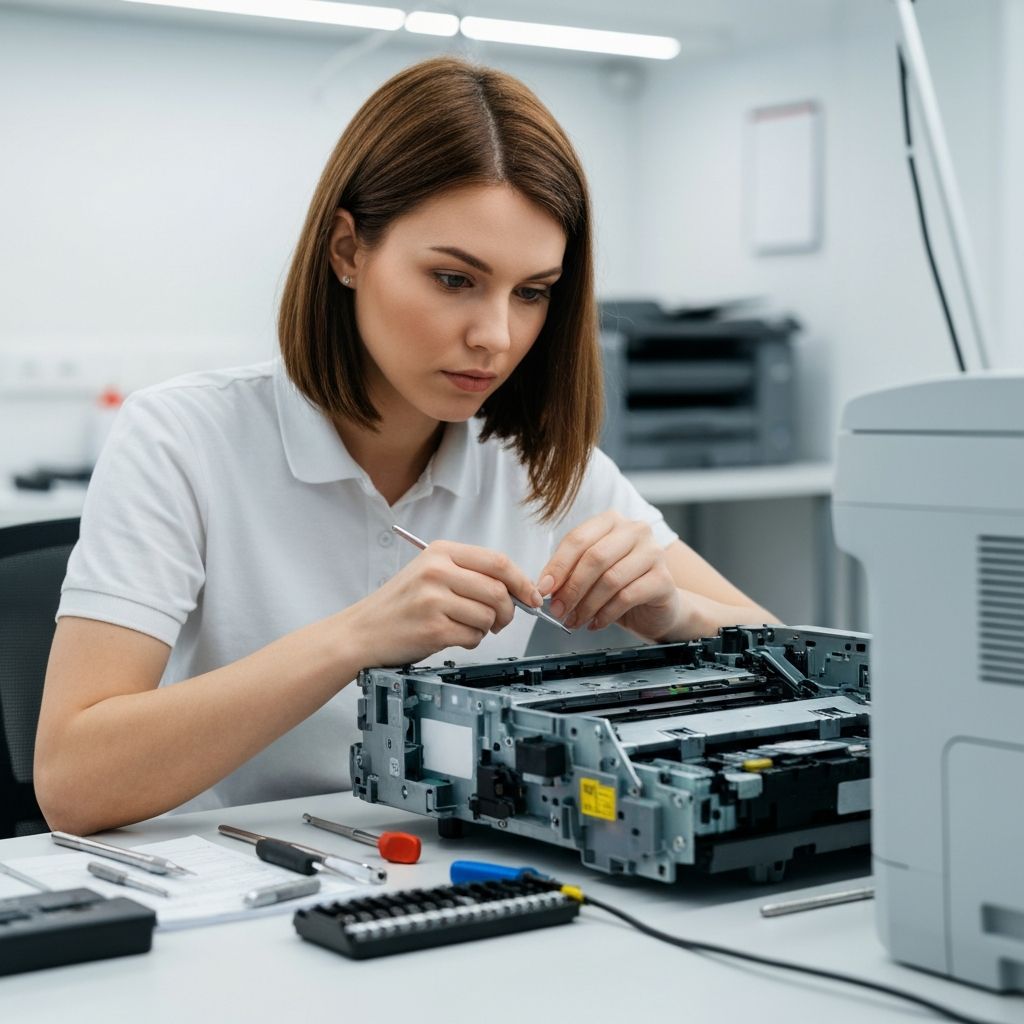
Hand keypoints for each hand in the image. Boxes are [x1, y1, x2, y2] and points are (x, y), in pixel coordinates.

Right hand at [346, 541, 542, 666]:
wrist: (361, 632)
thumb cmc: (399, 605)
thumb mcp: (429, 573)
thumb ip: (469, 574)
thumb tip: (517, 588)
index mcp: (439, 552)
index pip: (497, 561)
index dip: (522, 581)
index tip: (532, 596)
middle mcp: (437, 571)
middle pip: (498, 590)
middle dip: (507, 611)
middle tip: (500, 620)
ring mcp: (434, 600)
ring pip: (488, 616)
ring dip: (485, 629)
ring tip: (464, 626)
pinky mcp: (433, 629)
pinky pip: (474, 638)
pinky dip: (471, 641)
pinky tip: (452, 636)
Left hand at [537, 511, 683, 641]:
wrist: (657, 606)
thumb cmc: (621, 585)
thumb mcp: (591, 574)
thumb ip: (570, 573)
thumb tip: (546, 586)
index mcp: (611, 521)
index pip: (578, 539)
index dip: (557, 566)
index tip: (543, 588)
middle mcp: (635, 530)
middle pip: (594, 557)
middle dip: (571, 588)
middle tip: (558, 610)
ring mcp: (653, 553)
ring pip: (610, 579)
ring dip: (586, 605)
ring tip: (575, 620)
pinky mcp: (664, 579)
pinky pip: (627, 597)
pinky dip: (606, 614)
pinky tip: (596, 623)